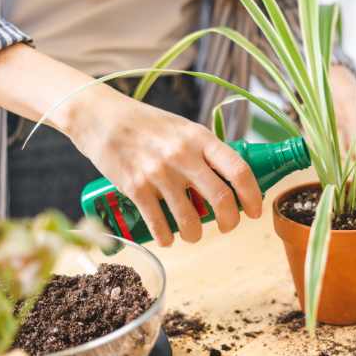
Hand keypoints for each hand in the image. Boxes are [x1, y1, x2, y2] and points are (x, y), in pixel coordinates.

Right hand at [0, 45, 261, 245]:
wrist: (100, 117)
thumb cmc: (145, 124)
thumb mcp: (182, 128)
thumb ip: (204, 150)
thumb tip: (229, 178)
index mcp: (200, 138)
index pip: (238, 169)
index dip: (253, 195)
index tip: (255, 210)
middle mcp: (183, 155)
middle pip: (221, 198)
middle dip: (230, 221)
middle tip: (228, 226)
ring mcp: (159, 173)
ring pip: (190, 219)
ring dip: (196, 234)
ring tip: (193, 234)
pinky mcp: (135, 187)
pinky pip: (158, 224)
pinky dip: (166, 238)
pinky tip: (168, 239)